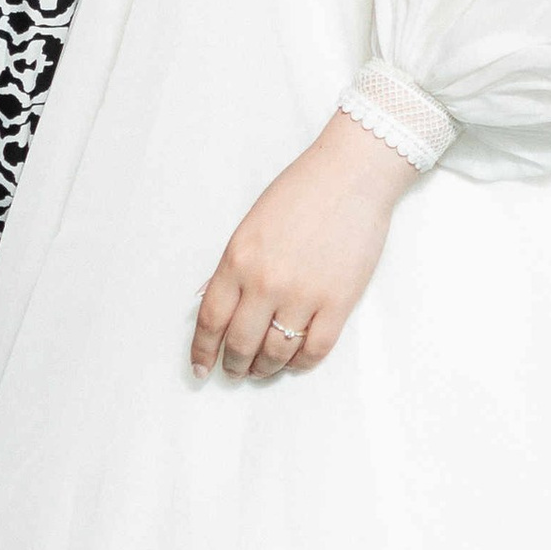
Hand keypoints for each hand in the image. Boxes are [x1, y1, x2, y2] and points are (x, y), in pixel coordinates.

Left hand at [193, 113, 416, 380]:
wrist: (351, 176)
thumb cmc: (300, 193)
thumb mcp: (250, 226)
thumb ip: (231, 268)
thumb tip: (212, 303)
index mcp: (237, 260)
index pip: (210, 320)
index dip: (202, 351)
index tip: (200, 368)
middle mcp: (265, 282)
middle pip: (240, 343)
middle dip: (233, 365)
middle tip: (233, 372)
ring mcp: (303, 295)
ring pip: (276, 353)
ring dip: (265, 368)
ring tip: (262, 370)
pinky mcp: (338, 303)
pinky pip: (314, 350)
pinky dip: (301, 364)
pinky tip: (294, 363)